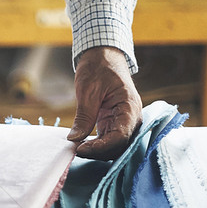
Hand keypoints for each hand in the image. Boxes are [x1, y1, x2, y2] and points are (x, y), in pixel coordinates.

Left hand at [67, 46, 141, 160]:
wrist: (103, 56)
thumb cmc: (99, 68)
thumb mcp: (88, 90)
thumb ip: (84, 116)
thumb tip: (74, 139)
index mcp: (130, 107)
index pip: (121, 137)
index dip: (102, 147)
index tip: (81, 148)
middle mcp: (131, 117)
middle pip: (120, 145)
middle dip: (99, 151)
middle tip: (76, 150)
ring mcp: (124, 120)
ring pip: (116, 145)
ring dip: (98, 150)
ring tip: (77, 148)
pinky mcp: (115, 122)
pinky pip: (109, 139)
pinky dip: (97, 144)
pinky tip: (82, 144)